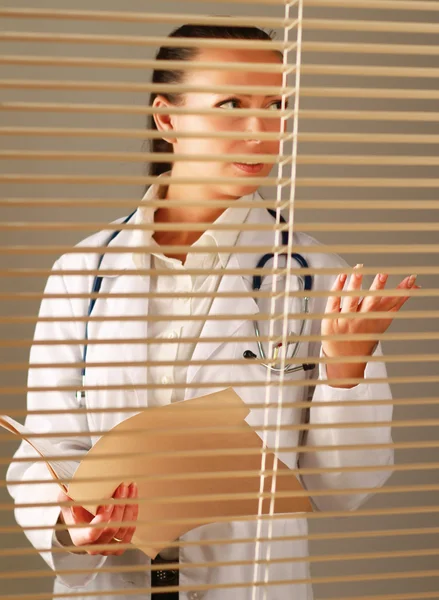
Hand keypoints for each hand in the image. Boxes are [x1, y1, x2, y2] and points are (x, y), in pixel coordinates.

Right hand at [57, 482, 138, 555]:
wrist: (83, 517)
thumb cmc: (75, 508)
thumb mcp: (67, 501)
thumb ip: (69, 498)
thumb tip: (71, 493)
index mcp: (80, 538)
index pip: (92, 534)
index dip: (102, 519)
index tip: (108, 502)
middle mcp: (94, 547)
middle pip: (112, 529)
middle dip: (119, 506)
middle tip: (122, 487)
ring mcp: (109, 548)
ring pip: (124, 529)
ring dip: (129, 506)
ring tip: (130, 488)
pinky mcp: (121, 543)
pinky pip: (131, 529)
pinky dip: (134, 512)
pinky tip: (133, 497)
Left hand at [321, 265, 419, 385]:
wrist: (344, 360)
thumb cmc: (364, 338)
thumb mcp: (382, 323)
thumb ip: (395, 305)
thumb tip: (411, 291)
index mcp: (377, 318)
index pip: (392, 302)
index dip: (402, 291)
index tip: (411, 279)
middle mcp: (363, 318)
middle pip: (372, 301)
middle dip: (378, 287)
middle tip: (383, 274)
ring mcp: (346, 319)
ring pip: (351, 298)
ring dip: (355, 283)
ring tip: (359, 269)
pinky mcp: (331, 318)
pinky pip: (334, 301)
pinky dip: (338, 287)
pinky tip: (342, 276)